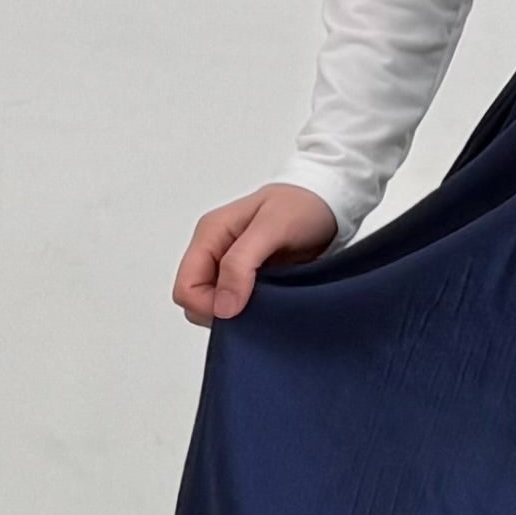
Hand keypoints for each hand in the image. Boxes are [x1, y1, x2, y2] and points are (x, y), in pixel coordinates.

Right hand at [173, 181, 338, 324]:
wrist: (330, 203)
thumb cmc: (303, 205)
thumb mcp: (272, 228)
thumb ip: (241, 263)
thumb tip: (222, 306)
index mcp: (210, 234)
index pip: (185, 288)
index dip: (208, 306)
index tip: (241, 308)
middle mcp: (214, 251)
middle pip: (197, 301)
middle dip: (222, 311)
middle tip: (259, 304)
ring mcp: (230, 266)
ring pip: (216, 306)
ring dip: (240, 312)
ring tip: (271, 298)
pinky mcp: (249, 278)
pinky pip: (238, 305)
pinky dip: (252, 309)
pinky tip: (274, 300)